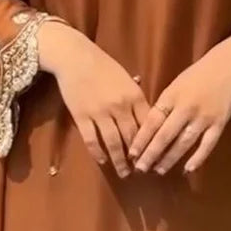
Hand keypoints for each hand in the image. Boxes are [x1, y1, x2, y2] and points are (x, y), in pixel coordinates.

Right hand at [39, 24, 148, 177]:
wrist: (76, 57)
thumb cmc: (103, 65)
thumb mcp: (126, 78)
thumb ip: (136, 96)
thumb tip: (146, 114)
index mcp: (134, 95)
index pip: (147, 124)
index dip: (151, 142)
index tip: (154, 155)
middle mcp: (120, 106)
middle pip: (132, 137)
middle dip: (137, 156)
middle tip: (141, 170)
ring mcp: (100, 113)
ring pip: (113, 142)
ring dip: (119, 161)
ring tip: (124, 172)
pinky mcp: (82, 116)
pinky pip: (92, 139)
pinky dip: (98, 152)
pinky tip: (103, 160)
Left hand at [128, 29, 230, 175]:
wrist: (228, 66)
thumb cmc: (197, 75)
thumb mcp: (174, 85)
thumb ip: (163, 105)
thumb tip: (148, 130)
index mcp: (171, 96)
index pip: (152, 122)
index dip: (141, 139)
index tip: (131, 154)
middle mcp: (186, 108)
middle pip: (165, 135)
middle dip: (151, 154)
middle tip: (140, 169)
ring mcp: (204, 117)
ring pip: (184, 142)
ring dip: (170, 158)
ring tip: (159, 170)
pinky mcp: (219, 123)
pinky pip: (207, 145)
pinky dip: (197, 158)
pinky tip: (187, 169)